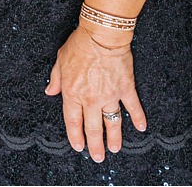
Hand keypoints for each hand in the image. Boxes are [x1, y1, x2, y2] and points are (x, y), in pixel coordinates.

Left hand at [44, 26, 146, 161]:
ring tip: (114, 149)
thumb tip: (50, 92)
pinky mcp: (125, 88)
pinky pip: (132, 107)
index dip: (75, 136)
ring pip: (112, 122)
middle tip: (97, 157)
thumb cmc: (79, 45)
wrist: (101, 35)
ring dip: (113, 138)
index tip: (79, 147)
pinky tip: (141, 127)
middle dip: (94, 145)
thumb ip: (55, 79)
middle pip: (92, 128)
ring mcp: (109, 95)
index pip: (73, 121)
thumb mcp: (60, 61)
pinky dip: (138, 117)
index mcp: (72, 93)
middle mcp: (90, 98)